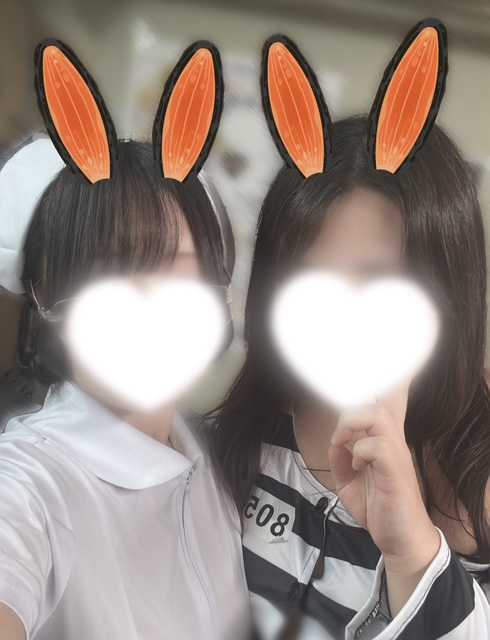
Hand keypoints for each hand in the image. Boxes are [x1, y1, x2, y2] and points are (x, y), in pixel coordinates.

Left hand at [328, 385, 439, 569]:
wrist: (399, 539)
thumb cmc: (378, 506)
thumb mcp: (348, 480)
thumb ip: (340, 457)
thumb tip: (335, 441)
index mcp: (385, 439)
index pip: (392, 399)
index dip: (392, 378)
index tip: (392, 360)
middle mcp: (393, 440)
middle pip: (380, 399)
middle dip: (361, 393)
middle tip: (341, 424)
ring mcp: (396, 453)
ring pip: (375, 414)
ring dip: (351, 423)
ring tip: (343, 443)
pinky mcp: (394, 470)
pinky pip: (374, 445)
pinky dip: (357, 450)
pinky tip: (355, 465)